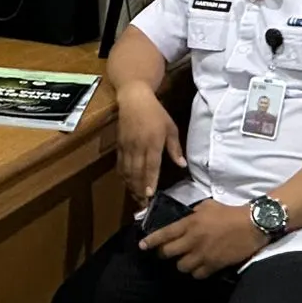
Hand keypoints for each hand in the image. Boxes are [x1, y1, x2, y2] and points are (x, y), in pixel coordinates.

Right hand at [116, 83, 185, 202]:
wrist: (134, 99)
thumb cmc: (156, 113)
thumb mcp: (170, 128)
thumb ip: (175, 148)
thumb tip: (182, 165)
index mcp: (153, 143)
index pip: (151, 166)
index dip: (150, 181)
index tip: (149, 194)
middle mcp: (138, 146)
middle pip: (137, 172)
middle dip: (139, 189)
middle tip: (142, 204)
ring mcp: (126, 146)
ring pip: (127, 170)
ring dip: (130, 185)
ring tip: (135, 197)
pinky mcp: (119, 145)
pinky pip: (119, 164)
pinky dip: (122, 175)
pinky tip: (126, 183)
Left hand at [139, 201, 265, 277]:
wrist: (252, 225)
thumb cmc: (230, 213)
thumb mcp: (208, 206)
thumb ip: (193, 213)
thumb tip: (186, 219)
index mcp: (190, 223)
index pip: (164, 234)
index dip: (151, 241)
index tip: (142, 246)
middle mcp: (193, 240)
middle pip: (168, 253)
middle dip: (164, 254)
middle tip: (166, 253)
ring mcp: (203, 255)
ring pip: (181, 267)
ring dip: (181, 264)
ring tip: (185, 260)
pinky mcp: (214, 265)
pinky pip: (198, 274)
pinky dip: (196, 272)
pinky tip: (199, 267)